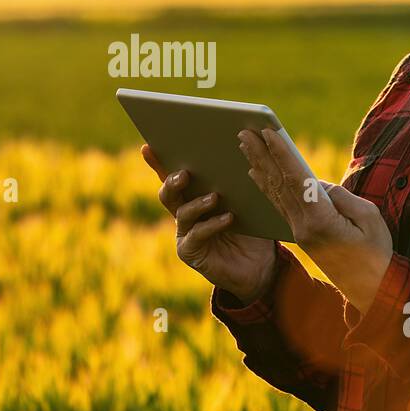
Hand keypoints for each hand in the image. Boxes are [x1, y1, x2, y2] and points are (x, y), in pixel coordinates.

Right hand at [140, 143, 278, 304]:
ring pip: (181, 212)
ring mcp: (185, 232)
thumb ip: (236, 182)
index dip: (157, 162)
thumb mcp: (246, 201)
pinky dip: (212, 224)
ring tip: (215, 197)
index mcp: (193, 195)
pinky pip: (196, 234)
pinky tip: (227, 218)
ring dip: (198, 203)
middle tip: (185, 173)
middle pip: (169, 193)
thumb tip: (243, 149)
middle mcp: (184, 212)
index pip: (171, 175)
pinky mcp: (189, 251)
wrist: (260, 264)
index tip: (148, 146)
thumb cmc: (253, 226)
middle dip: (173, 181)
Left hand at [237, 128, 393, 314]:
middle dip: (261, 155)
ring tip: (244, 144)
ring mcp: (298, 232)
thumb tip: (317, 184)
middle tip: (244, 131)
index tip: (268, 132)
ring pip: (274, 193)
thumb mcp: (369, 218)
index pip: (296, 180)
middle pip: (278, 184)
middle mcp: (303, 226)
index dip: (281, 154)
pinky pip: (278, 205)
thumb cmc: (377, 251)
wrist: (372, 289)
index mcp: (321, 221)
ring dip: (259, 166)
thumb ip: (341, 196)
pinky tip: (255, 173)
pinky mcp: (300, 234)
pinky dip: (266, 185)